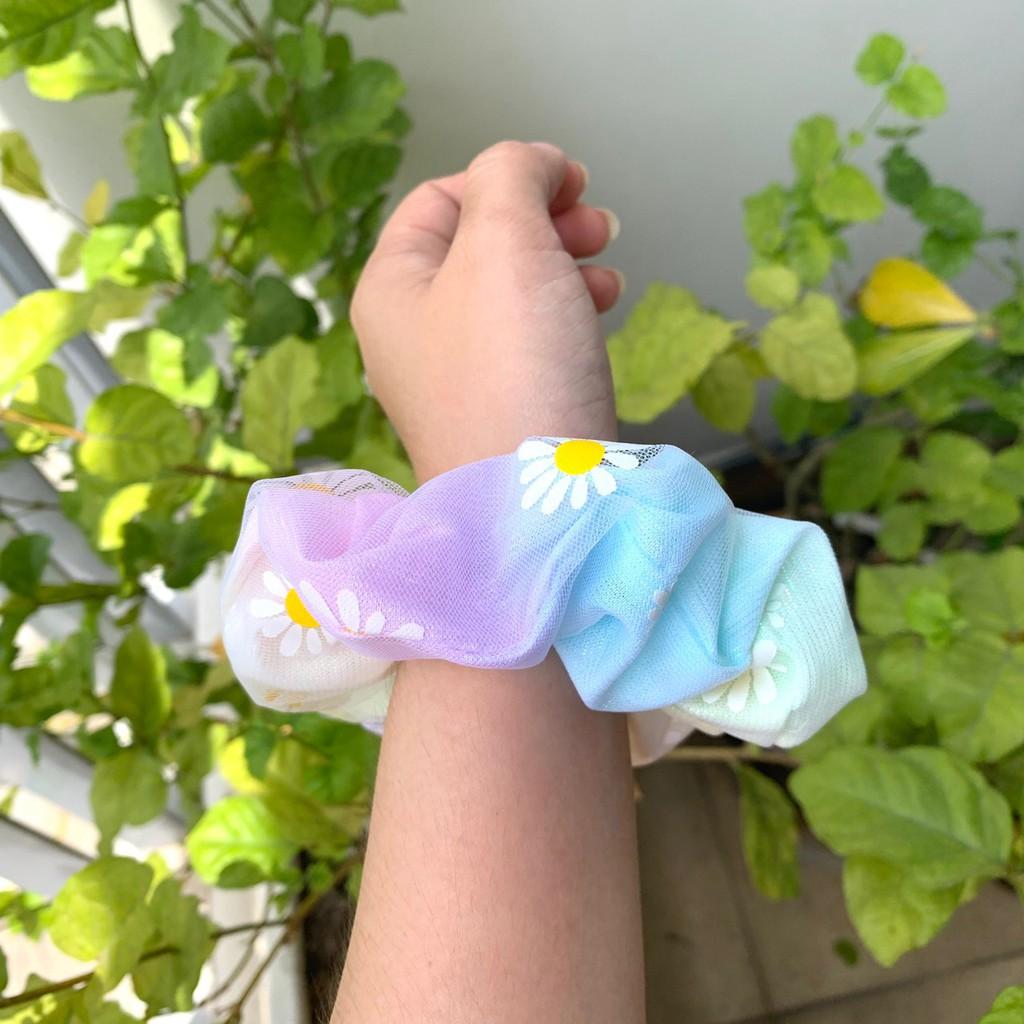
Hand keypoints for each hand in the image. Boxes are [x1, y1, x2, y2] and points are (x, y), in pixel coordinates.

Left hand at [350, 140, 623, 480]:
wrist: (535, 508)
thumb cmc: (512, 368)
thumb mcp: (504, 241)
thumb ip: (510, 175)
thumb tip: (532, 165)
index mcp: (391, 287)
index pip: (440, 199)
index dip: (508, 176)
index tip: (571, 183)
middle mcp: (411, 334)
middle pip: (478, 245)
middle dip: (543, 222)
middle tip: (597, 225)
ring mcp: (454, 380)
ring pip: (511, 294)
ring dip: (562, 266)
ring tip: (607, 272)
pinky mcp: (497, 413)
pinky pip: (527, 344)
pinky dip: (564, 317)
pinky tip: (601, 316)